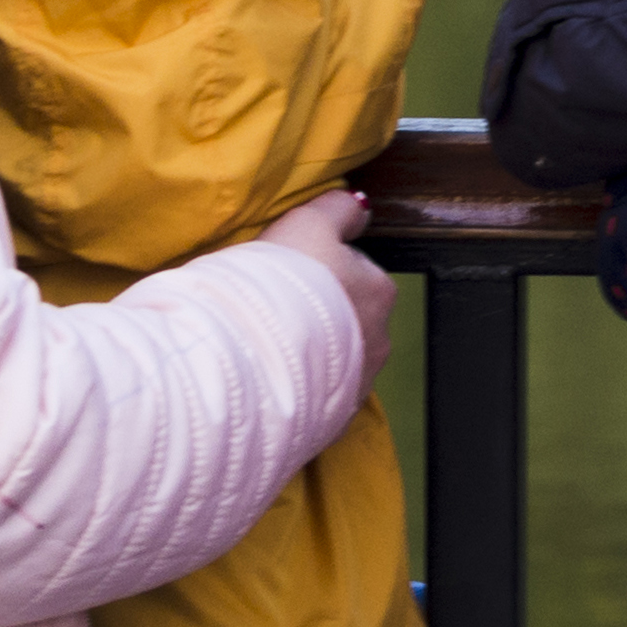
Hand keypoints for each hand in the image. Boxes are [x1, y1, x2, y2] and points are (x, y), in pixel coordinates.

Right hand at [264, 184, 395, 394]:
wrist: (248, 359)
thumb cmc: (281, 284)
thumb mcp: (307, 224)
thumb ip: (338, 209)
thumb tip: (359, 206)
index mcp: (378, 290)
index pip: (356, 268)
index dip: (320, 266)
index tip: (289, 270)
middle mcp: (379, 340)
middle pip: (350, 315)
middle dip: (322, 312)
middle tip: (277, 305)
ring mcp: (356, 384)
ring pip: (335, 357)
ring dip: (311, 349)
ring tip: (269, 343)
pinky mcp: (330, 420)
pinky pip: (316, 395)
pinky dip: (298, 384)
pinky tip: (270, 376)